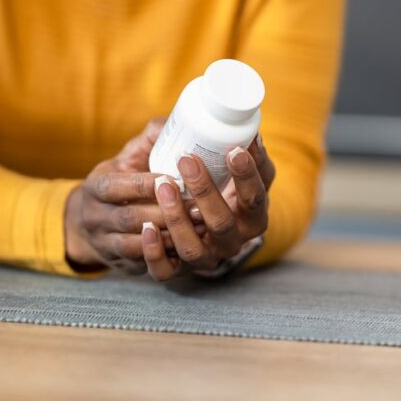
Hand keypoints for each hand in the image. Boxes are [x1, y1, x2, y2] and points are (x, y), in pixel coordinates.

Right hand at [65, 119, 197, 273]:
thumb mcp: (125, 159)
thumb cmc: (119, 183)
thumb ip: (149, 140)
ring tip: (199, 226)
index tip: (174, 178)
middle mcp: (96, 218)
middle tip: (199, 205)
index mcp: (96, 187)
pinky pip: (144, 267)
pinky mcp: (122, 267)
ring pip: (136, 246)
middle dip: (166, 212)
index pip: (116, 186)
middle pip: (130, 217)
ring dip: (169, 236)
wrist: (89, 225)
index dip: (144, 184)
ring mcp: (107, 245)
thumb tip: (173, 121)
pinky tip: (191, 246)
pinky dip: (168, 257)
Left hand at [142, 135, 274, 280]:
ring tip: (163, 186)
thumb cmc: (225, 187)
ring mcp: (206, 258)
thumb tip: (248, 129)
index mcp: (252, 218)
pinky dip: (153, 253)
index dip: (246, 177)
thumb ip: (246, 151)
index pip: (255, 199)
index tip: (233, 151)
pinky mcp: (178, 270)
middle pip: (222, 224)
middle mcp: (232, 242)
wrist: (202, 224)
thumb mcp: (240, 171)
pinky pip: (165, 271)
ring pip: (192, 249)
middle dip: (204, 191)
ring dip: (176, 218)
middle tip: (186, 160)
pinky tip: (145, 228)